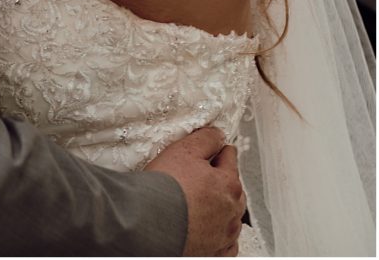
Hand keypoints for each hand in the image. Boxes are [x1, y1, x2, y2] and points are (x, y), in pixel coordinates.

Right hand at [145, 127, 245, 255]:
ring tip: (205, 202)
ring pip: (232, 217)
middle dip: (222, 180)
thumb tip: (218, 135)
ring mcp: (224, 234)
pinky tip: (210, 229)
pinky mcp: (214, 252)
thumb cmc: (165, 188)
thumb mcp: (184, 151)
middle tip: (205, 175)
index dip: (218, 150)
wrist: (149, 223)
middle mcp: (231, 210)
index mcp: (228, 183)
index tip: (212, 149)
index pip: (229, 157)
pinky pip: (227, 243)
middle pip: (234, 188)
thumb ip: (205, 139)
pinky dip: (221, 235)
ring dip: (223, 208)